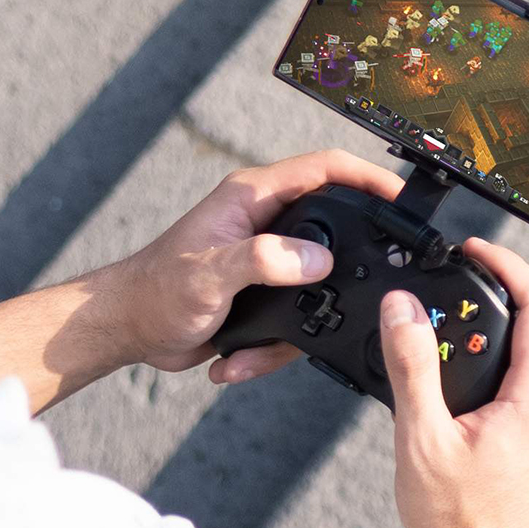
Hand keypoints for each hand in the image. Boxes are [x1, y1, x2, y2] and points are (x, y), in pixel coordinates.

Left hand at [119, 149, 404, 378]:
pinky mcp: (262, 293)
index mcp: (252, 198)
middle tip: (361, 289)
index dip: (366, 177)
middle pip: (331, 229)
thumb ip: (263, 259)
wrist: (128, 327)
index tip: (400, 198)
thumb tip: (317, 260)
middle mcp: (263, 223)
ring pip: (315, 285)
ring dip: (296, 326)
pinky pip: (292, 320)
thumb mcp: (209, 272)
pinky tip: (234, 358)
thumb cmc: (155, 289)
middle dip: (344, 266)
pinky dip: (269, 348)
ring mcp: (266, 259)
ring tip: (252, 344)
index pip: (323, 169)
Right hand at [380, 238, 528, 527]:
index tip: (476, 250)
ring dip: (485, 345)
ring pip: (527, 362)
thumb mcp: (422, 439)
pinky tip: (452, 400)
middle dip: (486, 306)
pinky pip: (524, 390)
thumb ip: (412, 366)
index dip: (509, 265)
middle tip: (440, 301)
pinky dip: (490, 376)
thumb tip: (403, 308)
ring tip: (437, 354)